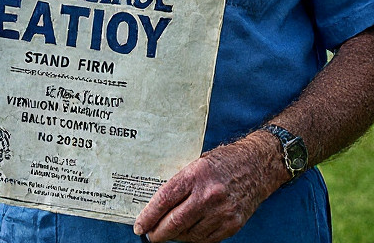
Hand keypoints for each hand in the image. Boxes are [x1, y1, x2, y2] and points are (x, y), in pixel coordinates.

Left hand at [134, 132, 286, 242]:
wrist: (258, 165)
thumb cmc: (223, 162)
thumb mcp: (196, 163)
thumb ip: (179, 183)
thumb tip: (155, 206)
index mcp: (195, 175)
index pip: (164, 201)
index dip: (148, 216)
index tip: (139, 226)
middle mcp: (209, 194)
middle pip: (175, 222)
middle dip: (158, 232)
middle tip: (150, 235)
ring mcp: (223, 211)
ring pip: (190, 234)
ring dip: (176, 236)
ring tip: (169, 232)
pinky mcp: (233, 223)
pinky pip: (207, 239)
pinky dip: (193, 239)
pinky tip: (187, 233)